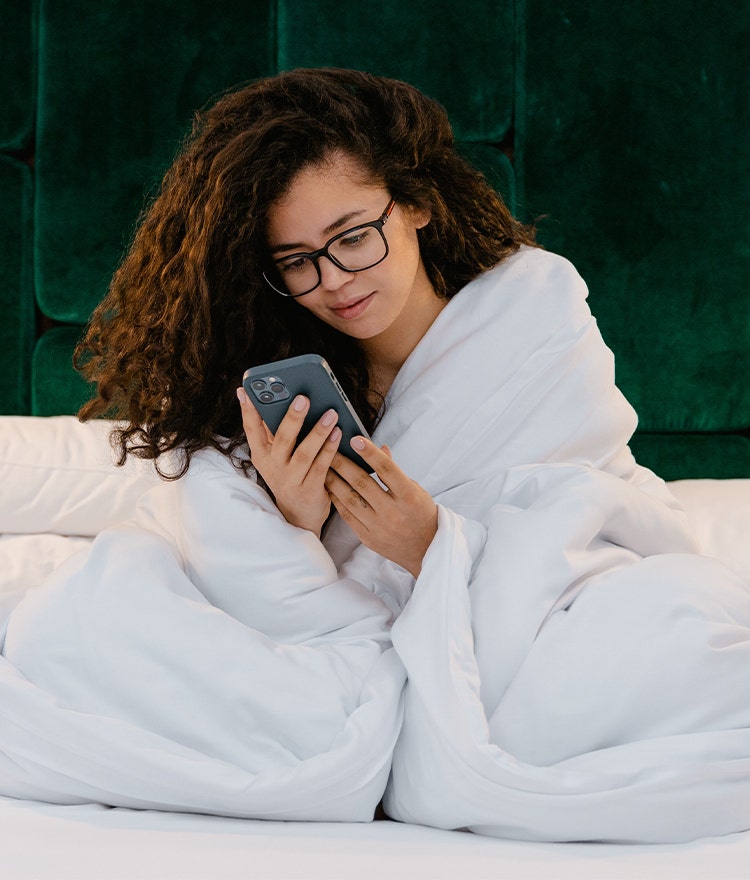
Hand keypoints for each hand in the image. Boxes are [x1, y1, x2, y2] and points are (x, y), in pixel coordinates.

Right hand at [237, 388, 341, 534]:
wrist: (299, 516)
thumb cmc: (290, 476)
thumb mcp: (276, 457)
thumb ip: (276, 432)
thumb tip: (281, 400)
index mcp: (262, 455)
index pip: (251, 430)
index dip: (248, 410)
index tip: (246, 390)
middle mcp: (273, 467)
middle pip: (282, 439)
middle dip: (292, 417)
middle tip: (303, 398)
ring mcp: (291, 480)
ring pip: (305, 453)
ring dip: (319, 432)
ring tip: (331, 413)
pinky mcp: (309, 490)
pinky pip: (321, 466)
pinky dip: (330, 448)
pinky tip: (338, 433)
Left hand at [325, 437, 437, 577]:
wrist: (425, 549)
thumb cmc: (420, 513)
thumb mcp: (414, 489)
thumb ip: (394, 471)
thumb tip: (380, 448)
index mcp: (408, 496)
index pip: (387, 469)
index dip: (370, 453)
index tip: (355, 439)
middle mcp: (393, 512)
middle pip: (362, 483)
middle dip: (342, 463)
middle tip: (328, 447)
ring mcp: (379, 527)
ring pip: (349, 498)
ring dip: (333, 480)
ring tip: (323, 465)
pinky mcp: (368, 538)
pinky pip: (347, 515)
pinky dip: (336, 499)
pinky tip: (329, 487)